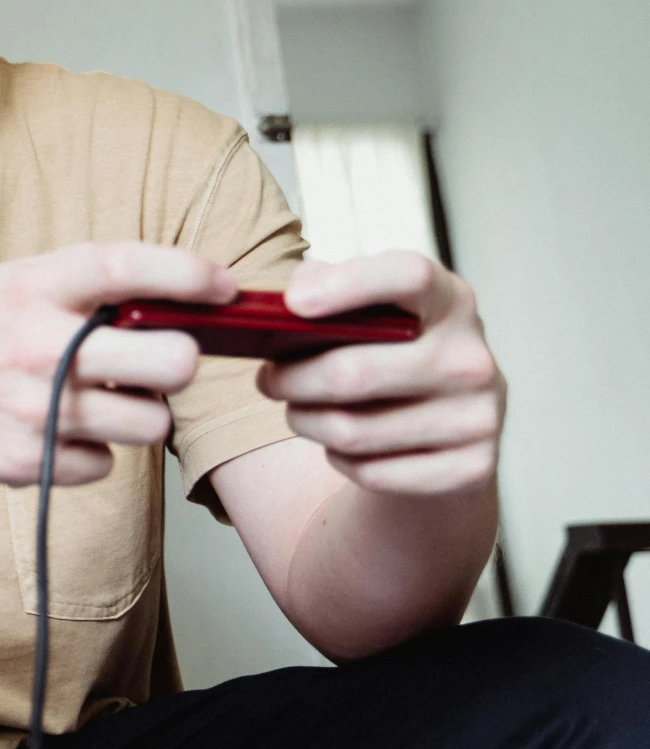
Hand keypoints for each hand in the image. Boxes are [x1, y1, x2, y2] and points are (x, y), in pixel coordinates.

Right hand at [0, 242, 237, 486]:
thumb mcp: (12, 283)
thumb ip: (83, 284)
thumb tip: (179, 297)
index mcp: (32, 287)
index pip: (128, 268)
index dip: (189, 273)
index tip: (224, 286)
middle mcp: (37, 345)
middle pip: (170, 360)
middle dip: (179, 363)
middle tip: (160, 362)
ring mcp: (36, 408)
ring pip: (151, 420)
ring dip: (138, 413)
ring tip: (99, 398)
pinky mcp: (32, 460)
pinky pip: (108, 463)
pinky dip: (92, 451)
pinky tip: (57, 430)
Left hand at [260, 252, 502, 496]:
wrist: (451, 426)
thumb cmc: (395, 352)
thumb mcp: (374, 306)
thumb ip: (327, 283)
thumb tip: (285, 303)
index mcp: (449, 300)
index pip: (408, 276)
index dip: (346, 285)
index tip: (293, 303)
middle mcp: (472, 357)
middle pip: (354, 372)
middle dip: (291, 379)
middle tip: (268, 379)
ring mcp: (479, 417)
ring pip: (351, 430)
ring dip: (305, 421)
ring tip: (298, 409)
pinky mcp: (472, 469)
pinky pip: (372, 472)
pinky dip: (340, 459)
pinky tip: (341, 444)